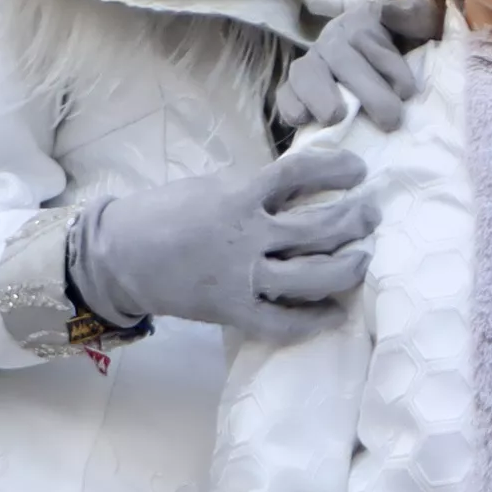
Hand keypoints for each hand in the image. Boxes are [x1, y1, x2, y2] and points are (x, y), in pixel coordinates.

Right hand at [73, 148, 376, 338]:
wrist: (120, 256)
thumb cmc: (166, 212)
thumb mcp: (213, 185)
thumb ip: (257, 188)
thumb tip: (307, 183)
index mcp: (238, 196)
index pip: (301, 173)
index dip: (338, 168)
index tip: (359, 170)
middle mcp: (245, 237)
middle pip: (319, 228)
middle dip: (355, 219)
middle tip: (371, 214)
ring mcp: (240, 278)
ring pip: (312, 276)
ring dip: (347, 267)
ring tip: (363, 257)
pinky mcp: (232, 311)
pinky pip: (283, 322)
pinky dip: (314, 320)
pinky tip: (336, 312)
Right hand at [271, 0, 441, 135]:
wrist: (390, 61)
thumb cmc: (407, 46)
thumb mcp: (421, 26)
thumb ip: (415, 16)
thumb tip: (388, 13)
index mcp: (363, 20)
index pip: (368, 37)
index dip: (388, 64)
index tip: (407, 92)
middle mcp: (333, 38)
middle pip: (341, 58)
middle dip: (366, 91)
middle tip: (389, 120)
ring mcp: (312, 61)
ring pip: (306, 72)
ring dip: (320, 96)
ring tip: (336, 118)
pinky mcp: (296, 87)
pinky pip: (285, 92)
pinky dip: (290, 106)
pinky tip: (303, 120)